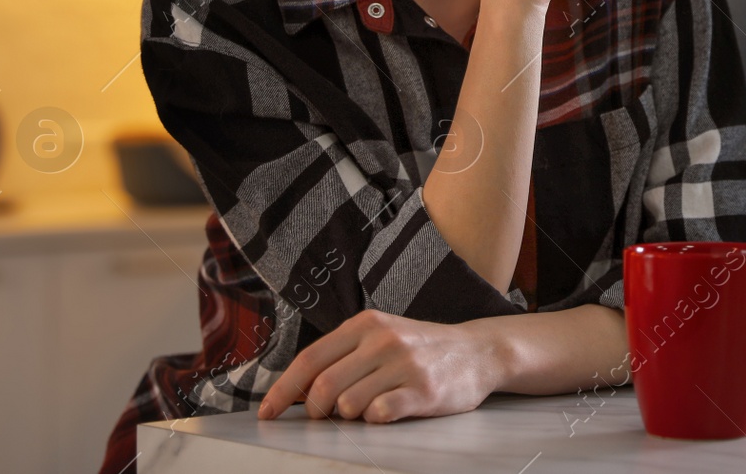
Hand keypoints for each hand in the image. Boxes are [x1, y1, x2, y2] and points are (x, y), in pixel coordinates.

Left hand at [258, 310, 499, 422]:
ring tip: (373, 405)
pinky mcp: (423, 390)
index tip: (268, 413)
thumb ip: (343, 357)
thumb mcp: (381, 338)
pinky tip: (391, 409)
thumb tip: (297, 392)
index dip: (283, 390)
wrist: (478, 351)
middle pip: (324, 388)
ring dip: (352, 416)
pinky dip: (376, 420)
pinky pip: (380, 415)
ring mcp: (404, 365)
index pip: (310, 360)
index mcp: (365, 325)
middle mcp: (383, 340)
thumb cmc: (421, 349)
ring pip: (349, 406)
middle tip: (328, 418)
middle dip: (317, 412)